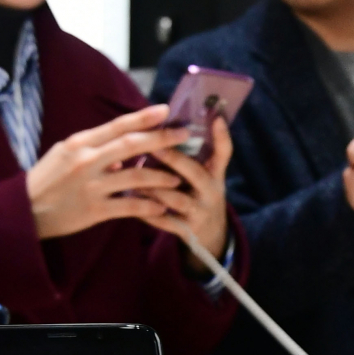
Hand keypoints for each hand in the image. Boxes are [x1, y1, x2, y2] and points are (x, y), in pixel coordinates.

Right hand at [25, 107, 231, 259]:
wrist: (24, 211)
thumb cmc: (46, 181)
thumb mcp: (64, 155)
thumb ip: (94, 150)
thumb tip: (122, 153)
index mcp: (80, 143)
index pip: (117, 125)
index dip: (143, 117)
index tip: (165, 110)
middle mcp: (87, 161)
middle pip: (132, 145)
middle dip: (162, 139)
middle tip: (184, 135)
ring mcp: (92, 186)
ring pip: (136, 177)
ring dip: (161, 177)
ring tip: (178, 179)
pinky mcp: (95, 210)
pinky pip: (129, 206)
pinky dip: (148, 207)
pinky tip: (162, 208)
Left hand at [127, 114, 232, 265]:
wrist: (210, 237)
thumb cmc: (198, 196)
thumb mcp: (203, 177)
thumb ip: (189, 156)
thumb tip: (164, 124)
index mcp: (215, 174)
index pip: (224, 152)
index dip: (222, 136)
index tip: (217, 118)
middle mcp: (211, 192)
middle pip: (196, 174)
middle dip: (174, 159)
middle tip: (152, 147)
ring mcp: (200, 213)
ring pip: (177, 198)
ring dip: (153, 187)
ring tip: (132, 176)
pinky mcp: (188, 231)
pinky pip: (165, 221)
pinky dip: (146, 212)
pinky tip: (129, 201)